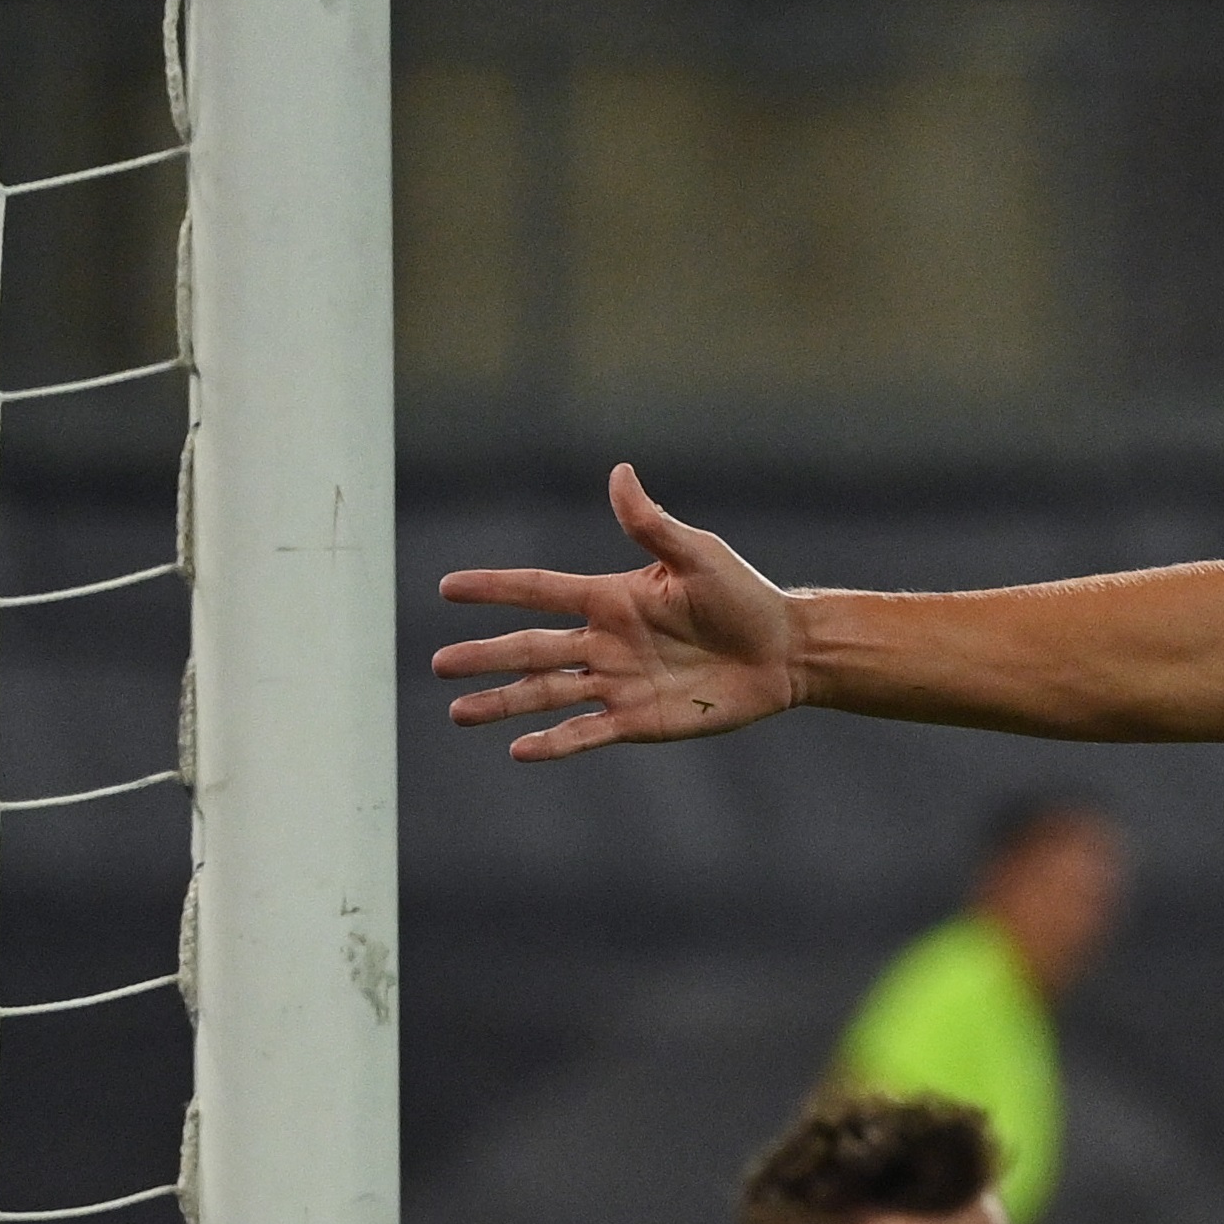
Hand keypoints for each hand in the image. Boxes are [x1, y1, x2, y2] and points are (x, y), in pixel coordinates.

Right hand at [436, 465, 803, 762]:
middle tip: (439, 664)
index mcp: (611, 599)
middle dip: (485, 656)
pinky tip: (519, 750)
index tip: (446, 588)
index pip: (539, 591)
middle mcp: (605, 642)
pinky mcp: (640, 720)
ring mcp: (619, 683)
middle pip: (530, 649)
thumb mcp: (697, 555)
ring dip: (503, 703)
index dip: (495, 589)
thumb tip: (619, 473)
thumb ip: (652, 524)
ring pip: (546, 694)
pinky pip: (588, 731)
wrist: (784, 652)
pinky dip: (555, 743)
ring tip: (459, 713)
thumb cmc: (743, 596)